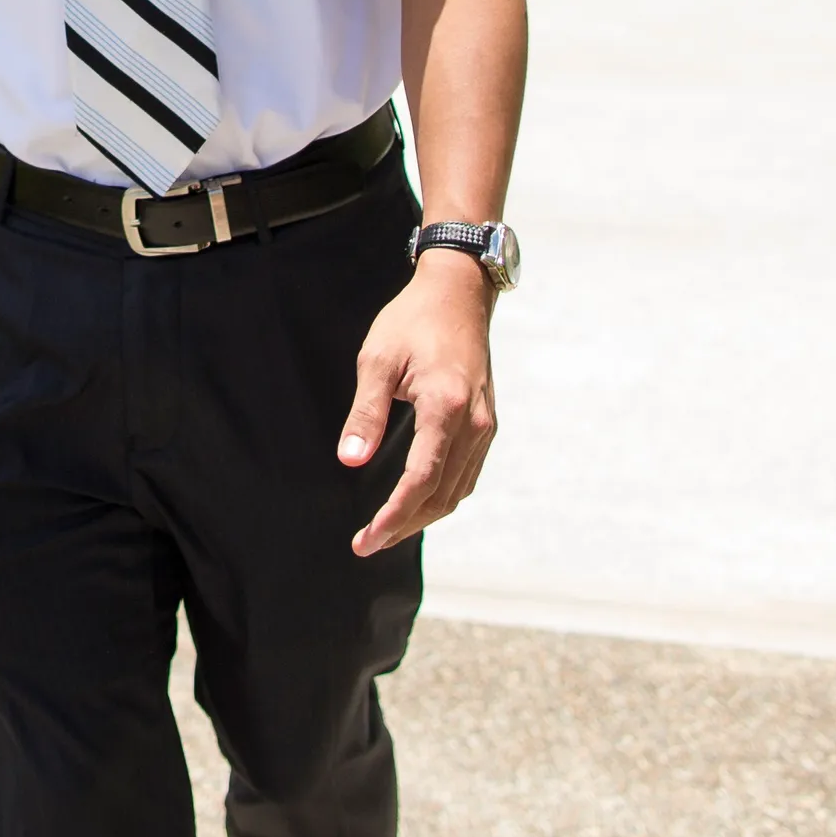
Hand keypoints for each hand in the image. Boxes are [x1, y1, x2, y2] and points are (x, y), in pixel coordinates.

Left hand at [339, 255, 496, 553]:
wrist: (459, 293)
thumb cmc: (412, 321)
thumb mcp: (377, 359)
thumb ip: (365, 412)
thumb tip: (350, 460)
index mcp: (445, 407)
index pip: (420, 480)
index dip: (393, 516)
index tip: (365, 539)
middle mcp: (472, 423)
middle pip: (441, 495)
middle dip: (404, 525)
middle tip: (367, 543)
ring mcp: (484, 425)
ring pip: (457, 490)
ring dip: (423, 516)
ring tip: (386, 530)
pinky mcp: (485, 423)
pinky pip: (466, 474)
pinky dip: (441, 496)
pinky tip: (416, 502)